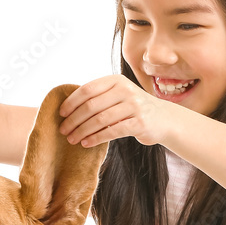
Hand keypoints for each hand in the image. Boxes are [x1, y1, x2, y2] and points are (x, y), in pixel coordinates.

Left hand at [58, 74, 172, 147]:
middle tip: (63, 130)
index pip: (87, 90)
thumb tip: (68, 108)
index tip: (61, 114)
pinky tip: (86, 143)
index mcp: (116, 81)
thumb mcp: (119, 96)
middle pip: (91, 106)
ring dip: (82, 131)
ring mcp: (134, 106)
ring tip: (72, 139)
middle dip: (74, 119)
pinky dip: (96, 138)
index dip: (71, 102)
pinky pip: (112, 131)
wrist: (164, 119)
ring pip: (100, 120)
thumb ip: (100, 97)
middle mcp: (126, 90)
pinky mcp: (139, 123)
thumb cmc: (134, 109)